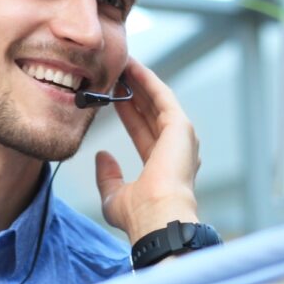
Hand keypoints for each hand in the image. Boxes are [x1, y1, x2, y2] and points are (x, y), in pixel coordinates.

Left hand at [94, 57, 201, 244]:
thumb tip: (101, 156)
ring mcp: (180, 137)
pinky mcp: (181, 127)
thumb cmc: (140, 216)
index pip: (141, 130)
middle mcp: (175, 149)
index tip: (113, 96)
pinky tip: (134, 68)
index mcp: (162, 166)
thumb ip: (108, 176)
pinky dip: (148, 81)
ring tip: (122, 64)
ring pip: (157, 101)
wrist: (157, 218)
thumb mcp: (114, 195)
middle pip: (150, 112)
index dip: (127, 112)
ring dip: (140, 82)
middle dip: (133, 92)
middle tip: (116, 73)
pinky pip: (163, 97)